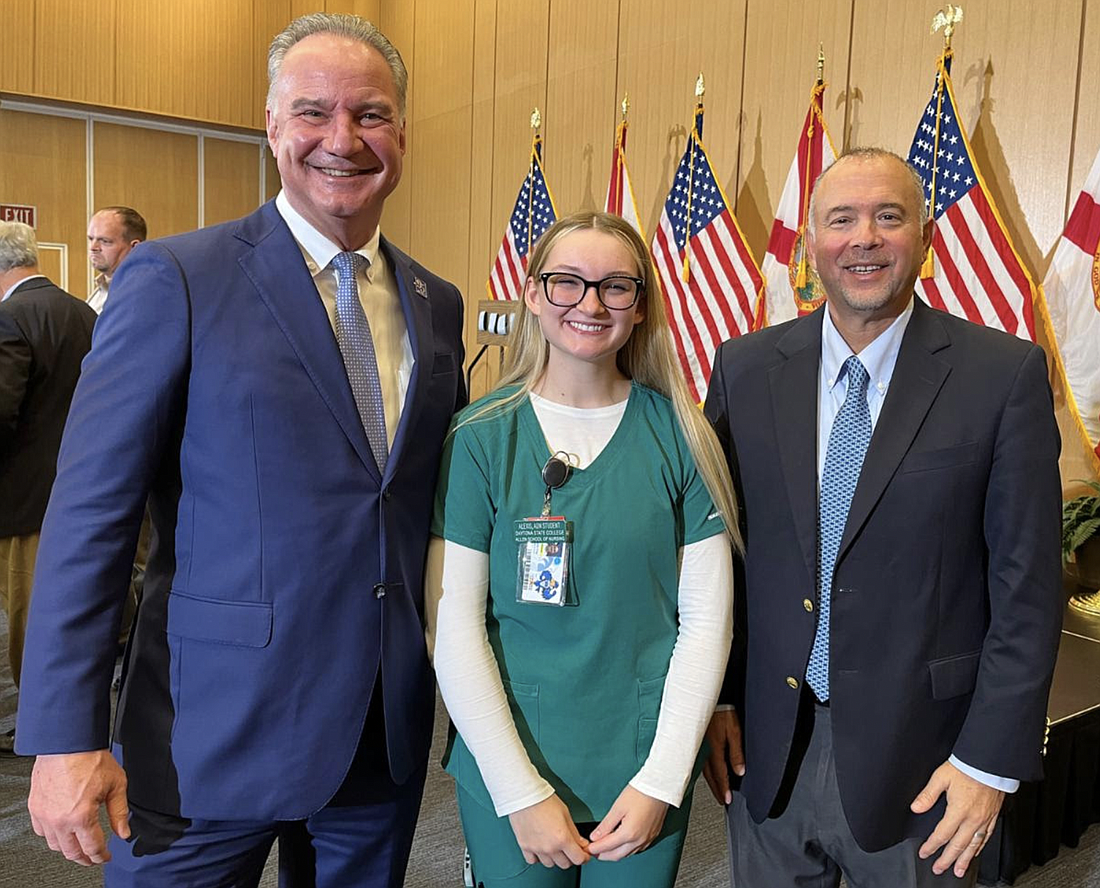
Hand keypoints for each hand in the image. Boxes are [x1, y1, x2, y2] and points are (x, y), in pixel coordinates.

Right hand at [28, 750, 130, 865]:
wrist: (68, 743)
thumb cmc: (90, 758)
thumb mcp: (116, 784)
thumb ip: (119, 812)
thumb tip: (124, 831)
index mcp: (81, 816)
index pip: (93, 847)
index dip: (102, 856)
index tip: (106, 857)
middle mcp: (60, 820)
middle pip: (72, 852)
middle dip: (86, 858)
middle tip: (94, 858)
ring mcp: (44, 815)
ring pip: (55, 845)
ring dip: (69, 849)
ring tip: (80, 846)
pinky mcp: (35, 807)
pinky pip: (41, 831)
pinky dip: (52, 836)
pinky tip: (62, 832)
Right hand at [507, 794, 589, 868]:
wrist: (525, 795)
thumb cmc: (544, 800)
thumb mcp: (566, 814)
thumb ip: (574, 832)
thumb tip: (581, 843)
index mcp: (562, 838)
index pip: (578, 859)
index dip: (584, 857)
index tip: (584, 854)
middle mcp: (549, 847)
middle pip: (565, 864)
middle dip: (570, 857)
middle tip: (570, 849)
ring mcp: (536, 849)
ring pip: (550, 864)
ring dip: (554, 858)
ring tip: (554, 847)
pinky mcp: (524, 846)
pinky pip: (533, 861)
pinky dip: (538, 857)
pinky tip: (541, 849)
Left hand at [587, 785, 668, 861]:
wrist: (659, 788)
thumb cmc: (640, 793)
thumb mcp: (618, 807)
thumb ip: (606, 825)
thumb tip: (595, 836)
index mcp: (629, 833)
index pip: (607, 846)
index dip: (595, 848)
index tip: (587, 848)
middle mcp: (639, 840)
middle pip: (617, 855)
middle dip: (603, 855)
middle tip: (593, 851)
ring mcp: (647, 840)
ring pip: (627, 854)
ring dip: (614, 853)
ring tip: (604, 848)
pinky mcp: (652, 836)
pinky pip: (636, 849)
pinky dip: (625, 850)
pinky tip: (620, 844)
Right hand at [702, 708, 744, 804]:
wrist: (703, 695)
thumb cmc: (720, 709)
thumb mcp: (733, 730)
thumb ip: (736, 752)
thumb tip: (740, 770)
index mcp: (714, 749)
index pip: (720, 774)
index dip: (724, 789)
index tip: (727, 800)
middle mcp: (704, 750)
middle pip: (710, 776)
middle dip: (717, 789)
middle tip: (721, 800)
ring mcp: (697, 746)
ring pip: (703, 769)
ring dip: (710, 781)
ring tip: (715, 789)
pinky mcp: (695, 741)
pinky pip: (699, 760)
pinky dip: (704, 770)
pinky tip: (706, 771)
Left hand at [911, 760, 1003, 877]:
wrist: (989, 762)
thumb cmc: (967, 767)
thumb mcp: (941, 777)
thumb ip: (927, 795)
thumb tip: (916, 807)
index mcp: (958, 810)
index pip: (942, 834)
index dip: (932, 846)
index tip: (924, 853)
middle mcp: (973, 818)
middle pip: (958, 845)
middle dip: (947, 859)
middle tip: (939, 869)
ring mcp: (984, 819)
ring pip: (974, 845)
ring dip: (965, 860)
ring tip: (958, 870)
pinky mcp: (993, 816)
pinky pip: (986, 837)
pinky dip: (980, 848)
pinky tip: (976, 852)